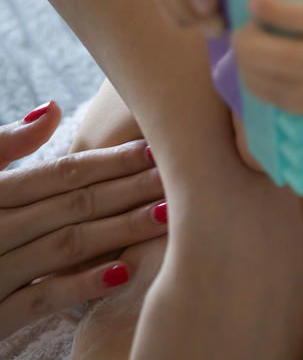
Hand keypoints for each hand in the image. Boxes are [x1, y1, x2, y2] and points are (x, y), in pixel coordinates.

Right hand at [0, 101, 167, 338]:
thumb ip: (6, 146)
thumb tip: (52, 108)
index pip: (60, 174)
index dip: (111, 160)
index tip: (156, 148)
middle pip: (73, 206)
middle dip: (130, 190)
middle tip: (180, 178)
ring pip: (66, 247)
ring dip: (120, 231)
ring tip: (168, 216)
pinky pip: (41, 299)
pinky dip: (81, 285)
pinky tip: (123, 272)